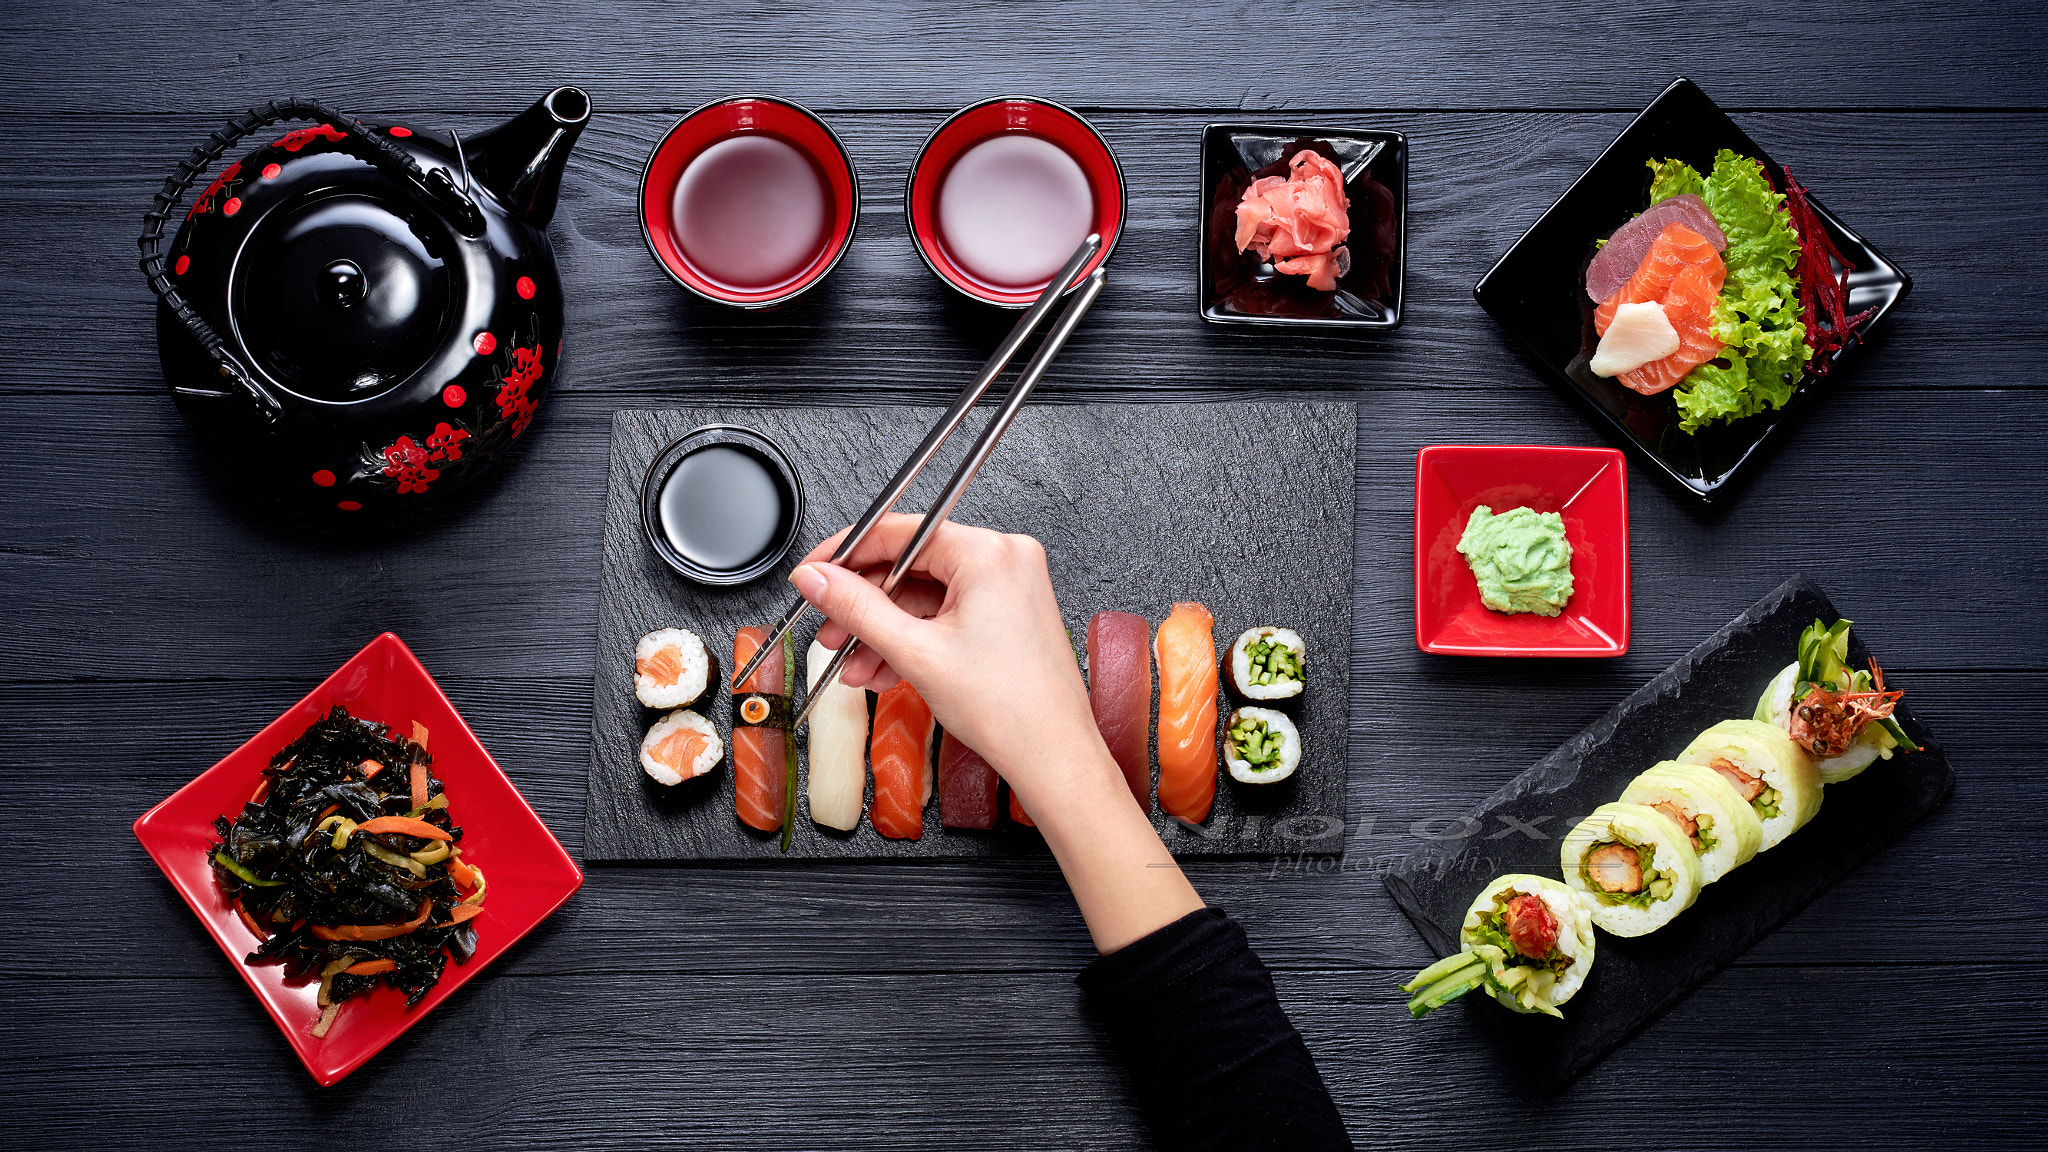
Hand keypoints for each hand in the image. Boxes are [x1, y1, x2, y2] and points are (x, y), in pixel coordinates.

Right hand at [789, 513, 1203, 953]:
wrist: (1053, 756)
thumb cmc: (1009, 709)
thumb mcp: (914, 652)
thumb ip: (856, 607)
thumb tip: (816, 578)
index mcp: (988, 553)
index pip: (899, 532)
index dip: (846, 554)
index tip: (816, 571)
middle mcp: (1005, 559)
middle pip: (910, 567)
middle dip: (864, 607)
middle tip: (831, 629)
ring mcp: (1010, 586)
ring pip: (925, 597)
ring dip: (884, 631)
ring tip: (855, 663)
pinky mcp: (1009, 613)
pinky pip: (947, 614)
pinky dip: (914, 640)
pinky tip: (884, 668)